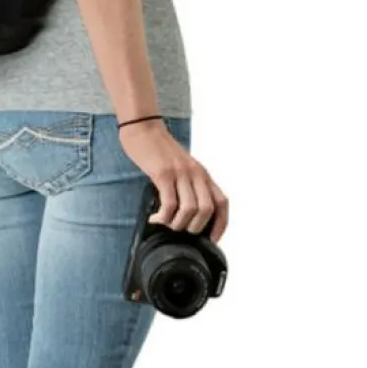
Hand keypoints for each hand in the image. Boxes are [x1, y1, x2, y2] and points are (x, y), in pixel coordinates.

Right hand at [119, 120, 227, 243]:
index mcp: (203, 174)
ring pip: (190, 210)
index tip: (210, 239)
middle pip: (207, 210)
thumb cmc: (160, 150)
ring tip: (165, 223)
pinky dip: (163, 217)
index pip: (222, 203)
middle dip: (194, 228)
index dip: (220, 225)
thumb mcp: (182, 167)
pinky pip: (169, 204)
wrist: (143, 128)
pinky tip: (154, 218)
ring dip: (177, 224)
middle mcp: (196, 174)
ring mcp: (180, 173)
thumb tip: (189, 214)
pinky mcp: (163, 174)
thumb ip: (189, 185)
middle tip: (179, 229)